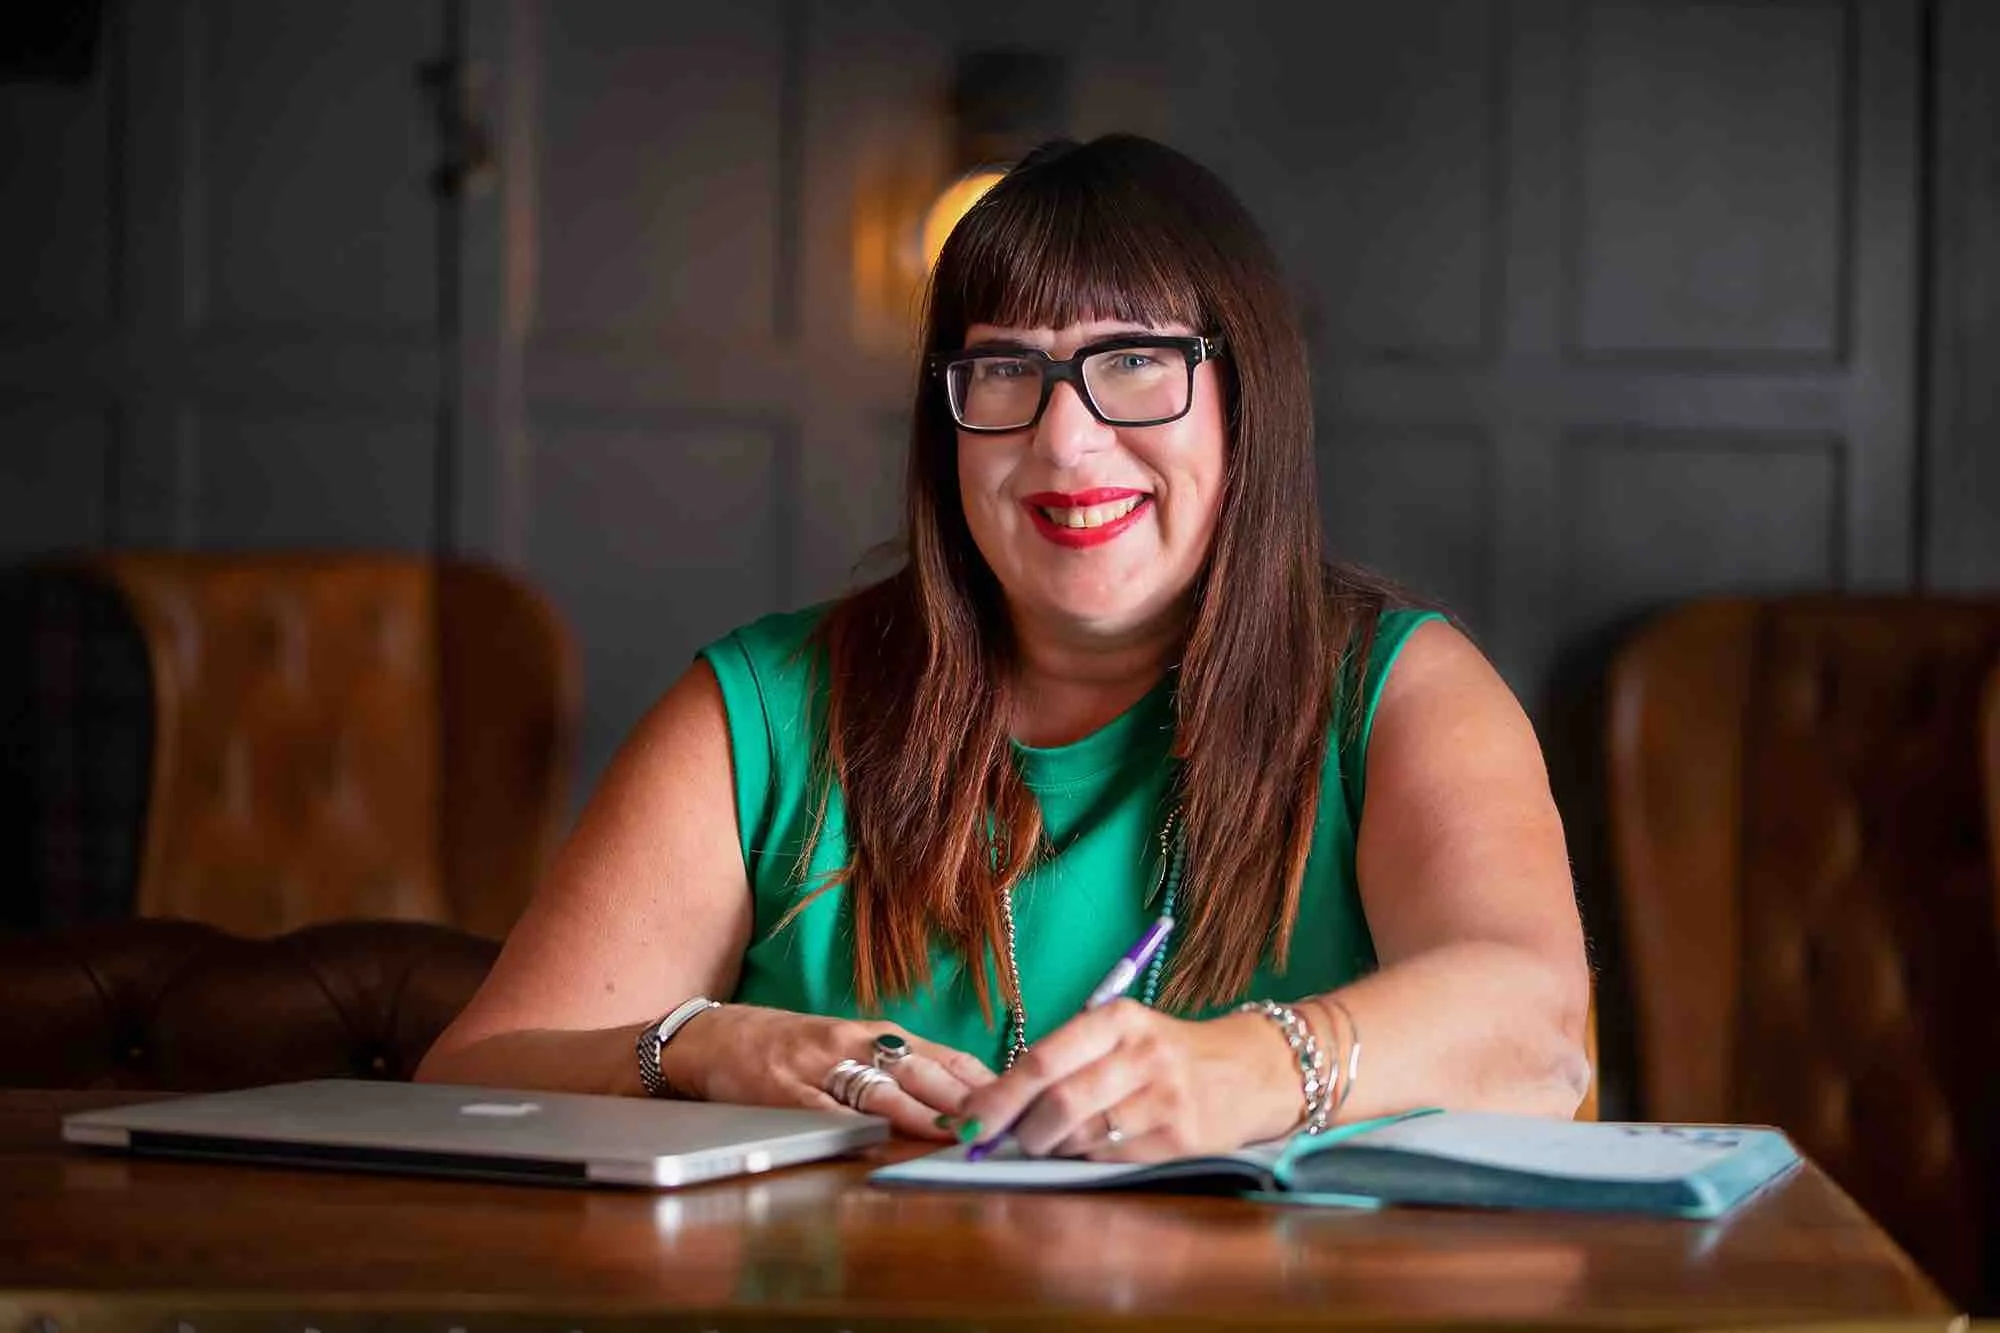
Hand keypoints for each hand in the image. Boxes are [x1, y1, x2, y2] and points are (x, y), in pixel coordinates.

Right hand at [657, 1003, 994, 1140]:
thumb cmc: (791, 1047)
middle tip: (1004, 1123)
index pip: (946, 1057)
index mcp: (877, 1033)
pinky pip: (827, 1112)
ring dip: (924, 1115)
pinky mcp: (785, 1095)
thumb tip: (962, 1100)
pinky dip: (857, 1127)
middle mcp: (854, 1044)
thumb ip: (899, 1069)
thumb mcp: (851, 1046)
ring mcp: (819, 1068)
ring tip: (958, 1136)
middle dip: (965, 1100)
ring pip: (882, 1090)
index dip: (984, 1081)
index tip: (1021, 1103)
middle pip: (923, 1071)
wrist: (714, 1038)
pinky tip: (882, 1142)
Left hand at [951, 1000, 1301, 1160]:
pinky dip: (1085, 1159)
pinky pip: (1111, 1157)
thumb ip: (1066, 1059)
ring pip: (1081, 1135)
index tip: (970, 1119)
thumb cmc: (1166, 1054)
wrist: (1250, 1070)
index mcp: (1118, 1019)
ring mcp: (1163, 1098)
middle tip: (1002, 1141)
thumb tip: (996, 1102)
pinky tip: (1085, 1150)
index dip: (999, 1096)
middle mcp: (1142, 1054)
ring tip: (1048, 1142)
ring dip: (1051, 1147)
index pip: (1043, 1059)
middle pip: (1058, 1102)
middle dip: (1019, 1130)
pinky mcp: (1180, 1138)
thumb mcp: (1122, 1035)